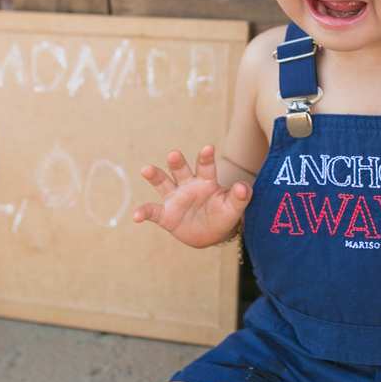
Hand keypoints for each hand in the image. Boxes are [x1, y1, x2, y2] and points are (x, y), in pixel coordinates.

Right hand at [132, 145, 251, 248]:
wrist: (211, 233)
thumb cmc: (223, 214)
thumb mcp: (234, 208)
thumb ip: (240, 197)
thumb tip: (243, 186)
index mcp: (206, 181)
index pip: (205, 166)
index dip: (206, 157)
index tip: (208, 147)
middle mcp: (187, 185)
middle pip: (180, 170)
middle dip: (177, 162)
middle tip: (174, 154)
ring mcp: (175, 198)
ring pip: (163, 183)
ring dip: (155, 176)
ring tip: (146, 169)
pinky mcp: (165, 215)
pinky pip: (153, 211)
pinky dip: (144, 212)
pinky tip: (136, 216)